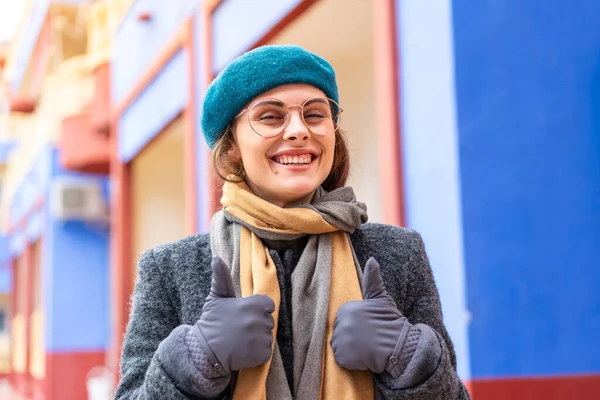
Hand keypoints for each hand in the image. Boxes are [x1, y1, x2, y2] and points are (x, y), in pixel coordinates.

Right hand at [193, 256, 274, 372]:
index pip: (268, 304)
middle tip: (240, 329)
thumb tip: (217, 258)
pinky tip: (244, 351)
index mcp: (252, 304)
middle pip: (268, 321)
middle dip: (257, 325)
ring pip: (267, 337)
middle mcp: (258, 320)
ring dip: (257, 340)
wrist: (204, 351)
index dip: (258, 309)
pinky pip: (266, 352)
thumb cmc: (211, 322)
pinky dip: (257, 354)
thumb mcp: (216, 298)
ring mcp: (260, 338)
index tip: (245, 315)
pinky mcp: (261, 354)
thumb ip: (221, 277)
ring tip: (241, 341)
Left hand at [331, 257, 408, 372]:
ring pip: (340, 345)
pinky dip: (351, 360)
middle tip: (367, 338)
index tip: (368, 327)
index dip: (356, 324)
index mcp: (347, 308)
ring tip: (366, 347)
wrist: (399, 346)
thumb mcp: (381, 298)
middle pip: (340, 331)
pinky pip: (342, 359)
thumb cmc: (391, 321)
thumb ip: (372, 279)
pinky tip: (363, 356)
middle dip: (352, 336)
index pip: (344, 317)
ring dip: (350, 348)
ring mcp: (341, 340)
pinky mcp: (342, 356)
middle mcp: (340, 322)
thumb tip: (372, 259)